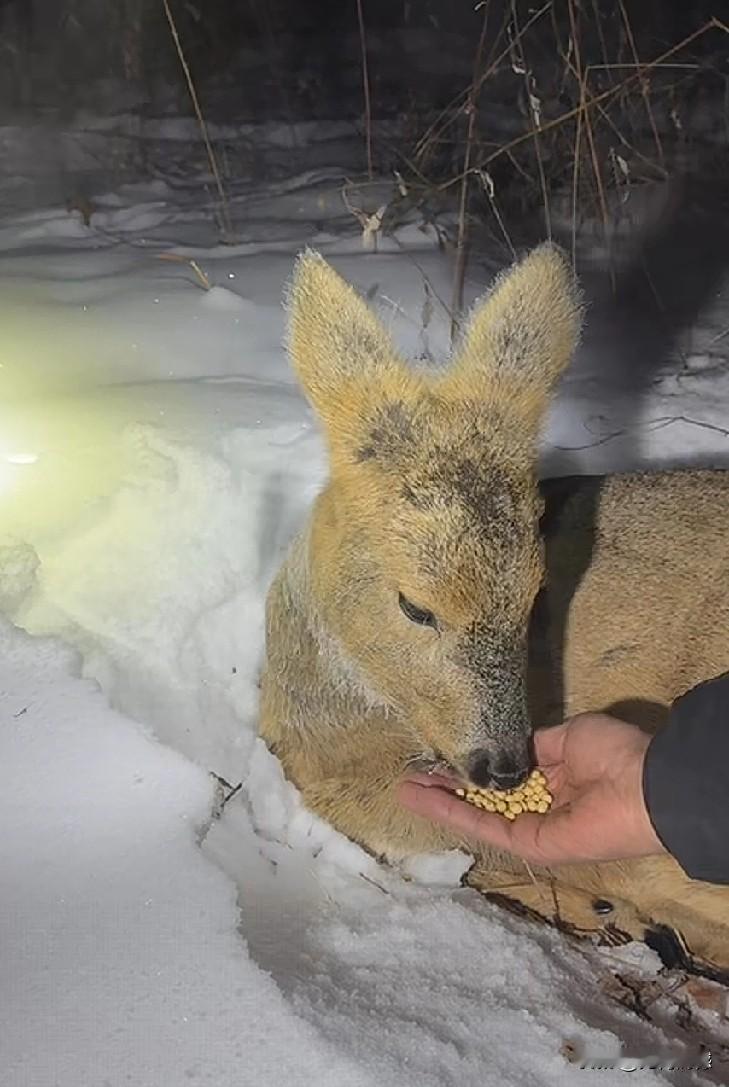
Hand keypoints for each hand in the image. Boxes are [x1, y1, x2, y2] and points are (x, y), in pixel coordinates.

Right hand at [397, 713, 667, 866]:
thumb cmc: (613, 754)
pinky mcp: (528, 844)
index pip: (502, 775)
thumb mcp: (569, 736)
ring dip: (440, 802)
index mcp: (554, 776)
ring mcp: (532, 826)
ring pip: (477, 813)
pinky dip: (453, 814)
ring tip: (404, 788)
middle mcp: (540, 803)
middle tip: (410, 775)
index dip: (471, 766)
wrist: (644, 786)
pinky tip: (425, 799)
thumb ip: (534, 746)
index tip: (440, 755)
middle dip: (446, 786)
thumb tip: (508, 747)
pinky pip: (486, 827)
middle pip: (483, 797)